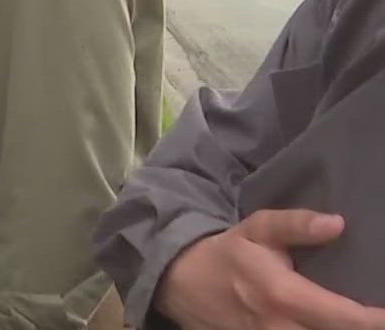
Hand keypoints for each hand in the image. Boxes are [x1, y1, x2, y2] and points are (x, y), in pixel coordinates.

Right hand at [159, 210, 384, 329]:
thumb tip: (338, 224)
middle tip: (377, 318)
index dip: (378, 320)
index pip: (347, 318)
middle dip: (363, 328)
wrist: (179, 282)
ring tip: (358, 322)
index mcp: (284, 296)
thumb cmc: (228, 254)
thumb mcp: (257, 230)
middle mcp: (280, 329)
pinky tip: (328, 326)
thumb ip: (295, 226)